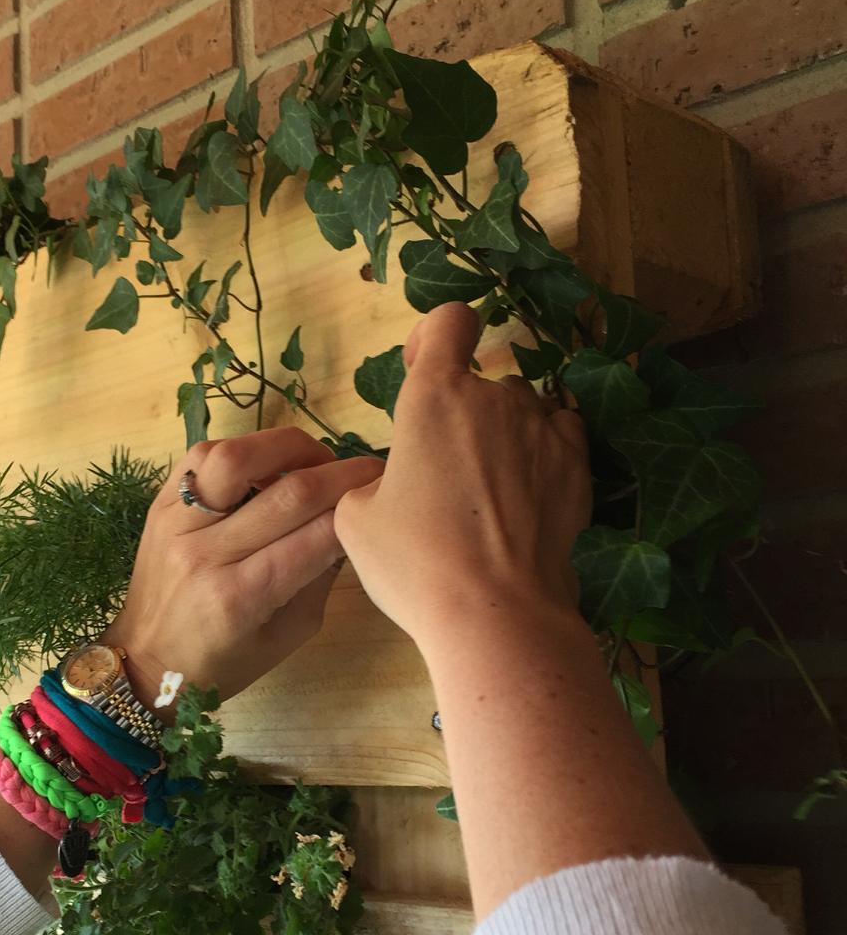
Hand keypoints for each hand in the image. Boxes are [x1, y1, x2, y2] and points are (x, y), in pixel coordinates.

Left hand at [105, 427, 383, 715]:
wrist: (144, 663)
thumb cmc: (223, 662)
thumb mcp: (287, 637)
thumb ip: (320, 579)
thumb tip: (349, 523)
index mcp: (241, 597)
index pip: (317, 536)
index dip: (357, 506)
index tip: (383, 493)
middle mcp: (206, 554)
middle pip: (288, 492)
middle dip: (340, 474)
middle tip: (366, 470)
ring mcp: (175, 524)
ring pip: (237, 456)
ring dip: (288, 448)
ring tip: (312, 460)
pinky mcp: (158, 504)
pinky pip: (201, 456)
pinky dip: (241, 449)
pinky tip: (263, 464)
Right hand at [334, 303, 591, 653]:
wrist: (495, 612)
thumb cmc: (414, 563)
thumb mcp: (356, 520)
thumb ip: (374, 478)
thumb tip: (396, 480)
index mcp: (433, 398)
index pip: (449, 321)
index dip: (434, 336)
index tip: (423, 369)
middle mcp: (494, 399)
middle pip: (481, 381)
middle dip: (461, 413)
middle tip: (443, 472)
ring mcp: (542, 430)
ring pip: (521, 409)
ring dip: (503, 433)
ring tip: (488, 489)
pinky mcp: (577, 465)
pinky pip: (559, 434)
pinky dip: (542, 450)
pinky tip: (528, 490)